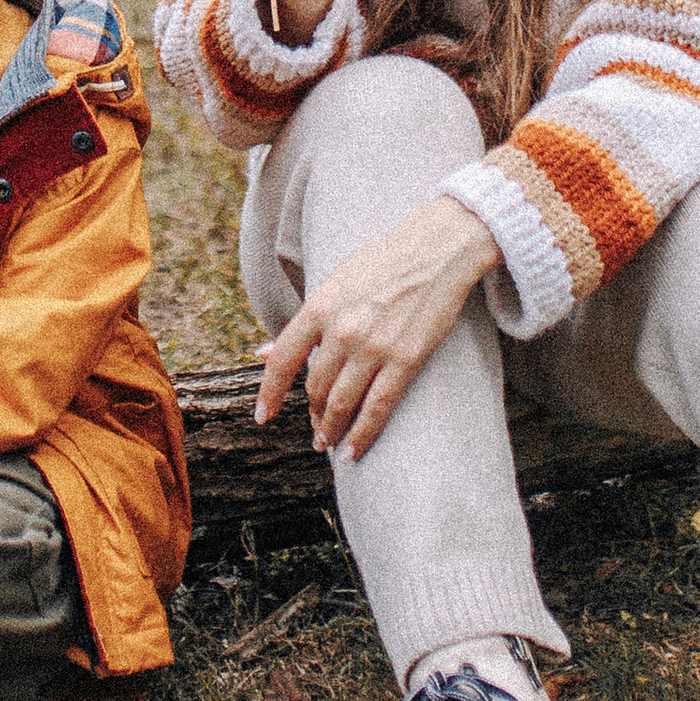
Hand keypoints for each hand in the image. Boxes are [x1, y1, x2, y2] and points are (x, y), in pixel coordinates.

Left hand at [254, 193, 498, 459]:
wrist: (437, 249)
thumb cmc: (384, 262)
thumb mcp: (334, 283)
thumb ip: (303, 323)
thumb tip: (261, 352)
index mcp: (320, 305)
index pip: (282, 359)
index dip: (269, 393)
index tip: (262, 416)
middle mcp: (342, 329)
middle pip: (314, 387)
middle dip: (312, 414)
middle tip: (315, 429)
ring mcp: (373, 346)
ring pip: (341, 403)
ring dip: (332, 429)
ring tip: (329, 443)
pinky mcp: (406, 359)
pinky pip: (378, 407)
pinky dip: (363, 434)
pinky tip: (353, 451)